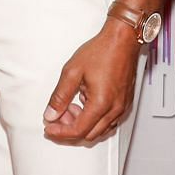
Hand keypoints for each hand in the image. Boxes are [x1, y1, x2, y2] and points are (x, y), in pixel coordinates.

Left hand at [43, 22, 139, 142]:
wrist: (122, 40)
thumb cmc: (102, 51)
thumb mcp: (72, 72)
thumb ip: (60, 96)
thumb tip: (51, 114)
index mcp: (101, 103)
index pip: (78, 130)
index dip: (60, 132)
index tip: (49, 128)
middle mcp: (115, 109)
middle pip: (89, 135)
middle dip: (69, 130)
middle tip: (56, 118)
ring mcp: (122, 108)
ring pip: (99, 131)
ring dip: (82, 126)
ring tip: (70, 109)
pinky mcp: (125, 103)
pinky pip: (108, 122)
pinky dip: (94, 120)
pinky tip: (85, 105)